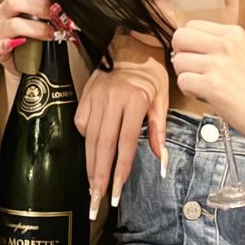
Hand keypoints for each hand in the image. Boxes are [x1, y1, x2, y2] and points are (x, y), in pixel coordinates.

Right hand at [0, 0, 55, 64]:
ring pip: (12, 25)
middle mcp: (4, 13)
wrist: (25, 63)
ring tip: (49, 35)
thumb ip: (49, 12)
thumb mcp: (41, 21)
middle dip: (39, 8)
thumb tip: (64, 9)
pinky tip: (16, 44)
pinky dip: (6, 45)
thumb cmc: (33, 39)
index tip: (56, 6)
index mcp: (14, 2)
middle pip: (14, 2)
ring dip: (35, 29)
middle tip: (55, 17)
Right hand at [75, 50, 168, 214]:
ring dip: (89, 165)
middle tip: (94, 200)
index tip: (115, 191)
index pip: (125, 143)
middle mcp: (112, 99)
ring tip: (91, 187)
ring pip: (89, 138)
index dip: (119, 169)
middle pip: (102, 145)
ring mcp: (96, 97)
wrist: (131, 45)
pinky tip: (92, 152)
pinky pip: (82, 124)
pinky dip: (86, 141)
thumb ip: (159, 132)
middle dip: (98, 175)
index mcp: (134, 100)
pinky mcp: (85, 95)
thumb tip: (163, 163)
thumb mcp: (162, 100)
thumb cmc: (151, 74)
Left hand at [170, 21, 244, 144]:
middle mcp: (226, 44)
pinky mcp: (212, 86)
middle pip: (180, 37)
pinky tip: (203, 95)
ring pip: (178, 60)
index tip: (198, 56)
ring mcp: (219, 64)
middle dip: (181, 54)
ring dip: (185, 75)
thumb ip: (219, 45)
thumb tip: (186, 44)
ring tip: (202, 85)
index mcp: (234, 33)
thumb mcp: (244, 55)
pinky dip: (188, 91)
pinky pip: (182, 81)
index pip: (192, 24)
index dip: (189, 43)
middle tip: (193, 69)